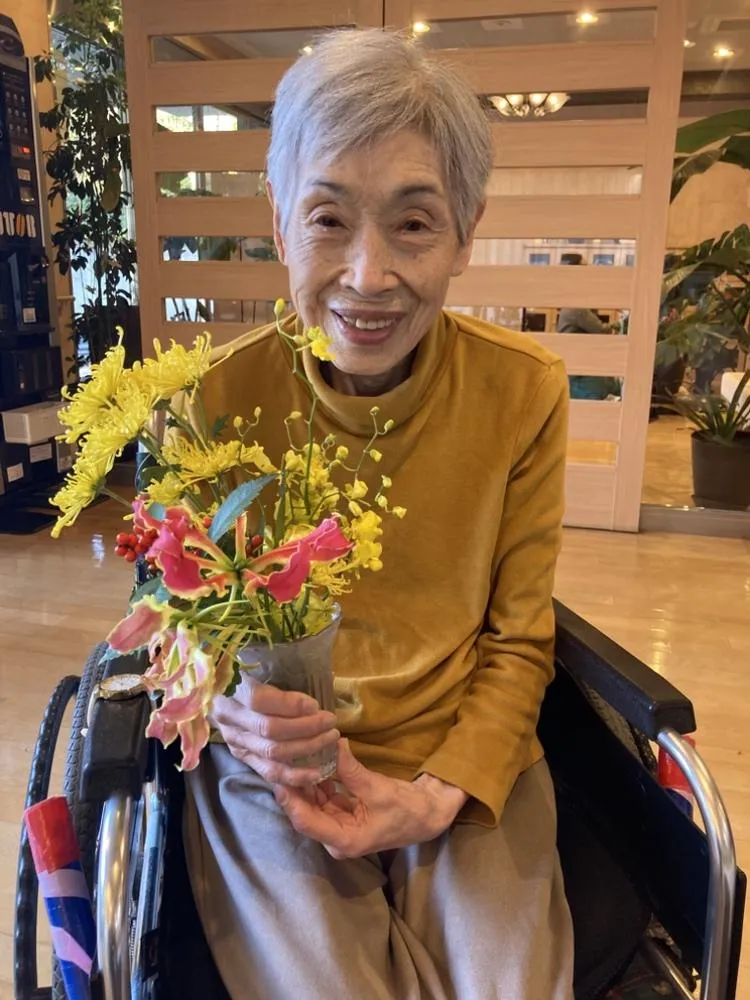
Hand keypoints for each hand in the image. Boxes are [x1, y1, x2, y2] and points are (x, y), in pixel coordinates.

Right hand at [210, 674, 339, 786]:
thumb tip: (315, 688)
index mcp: (229, 688)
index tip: (315, 703)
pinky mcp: (242, 756)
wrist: (212, 690)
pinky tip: (316, 773)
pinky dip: (294, 775)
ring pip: (272, 753)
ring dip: (306, 748)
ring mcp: (235, 740)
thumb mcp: (251, 661)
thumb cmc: (239, 669)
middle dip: (306, 727)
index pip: (259, 700)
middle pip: (270, 729)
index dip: (290, 704)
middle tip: (331, 721)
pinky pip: (268, 772)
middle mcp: (229, 718)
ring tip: (329, 739)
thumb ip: (276, 669)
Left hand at [273, 740, 467, 857]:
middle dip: (294, 787)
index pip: (306, 822)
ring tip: (293, 757)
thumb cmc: (405, 808)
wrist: (426, 815)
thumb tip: (331, 743)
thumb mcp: (378, 788)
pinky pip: (323, 800)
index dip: (290, 799)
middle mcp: (336, 839)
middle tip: (282, 760)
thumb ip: (351, 769)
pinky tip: (312, 762)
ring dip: (304, 783)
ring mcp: (338, 828)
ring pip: (312, 805)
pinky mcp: (342, 817)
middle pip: (305, 813)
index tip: (279, 776)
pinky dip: (317, 783)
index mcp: (344, 840)